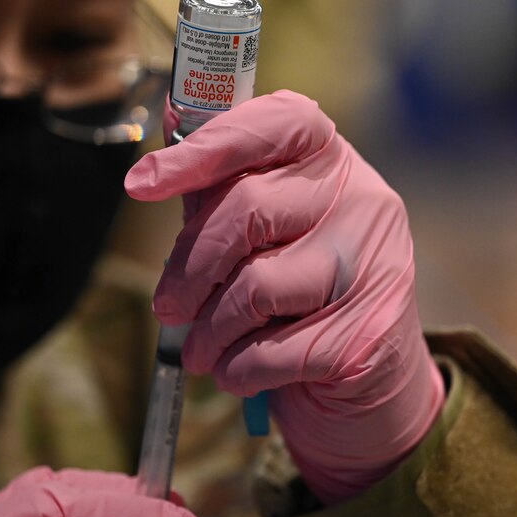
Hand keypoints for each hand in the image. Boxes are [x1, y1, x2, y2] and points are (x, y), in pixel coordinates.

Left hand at [125, 91, 444, 504]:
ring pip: (256, 285)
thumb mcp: (262, 238)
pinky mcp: (368, 333)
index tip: (141, 183)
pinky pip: (270, 349)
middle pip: (248, 207)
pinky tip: (237, 372)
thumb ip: (220, 192)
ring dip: (209, 329)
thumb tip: (166, 132)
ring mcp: (374, 266)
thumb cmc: (300, 303)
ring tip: (201, 350)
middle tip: (168, 306)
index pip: (274, 125)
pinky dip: (235, 369)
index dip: (204, 146)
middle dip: (190, 265)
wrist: (371, 391)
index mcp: (333, 162)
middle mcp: (365, 202)